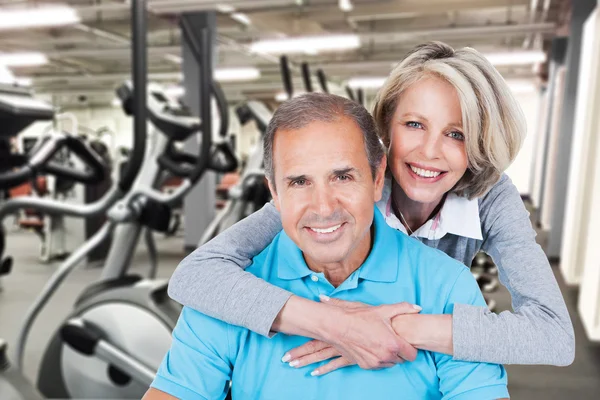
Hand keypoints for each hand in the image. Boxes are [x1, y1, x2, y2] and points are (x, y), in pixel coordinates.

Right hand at [283, 296, 420, 375]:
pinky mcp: (365, 366)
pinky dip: (377, 358)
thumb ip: (403, 308)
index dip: (410, 347)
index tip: (405, 341)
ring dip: (388, 355)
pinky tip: (371, 346)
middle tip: (391, 339)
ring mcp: (375, 363)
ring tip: (380, 342)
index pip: (412, 355)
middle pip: (401, 360)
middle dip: (398, 351)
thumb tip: (418, 308)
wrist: (337, 326)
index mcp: (393, 344)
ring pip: (389, 363)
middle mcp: (385, 357)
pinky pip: (377, 365)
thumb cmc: (360, 318)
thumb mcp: (383, 310)